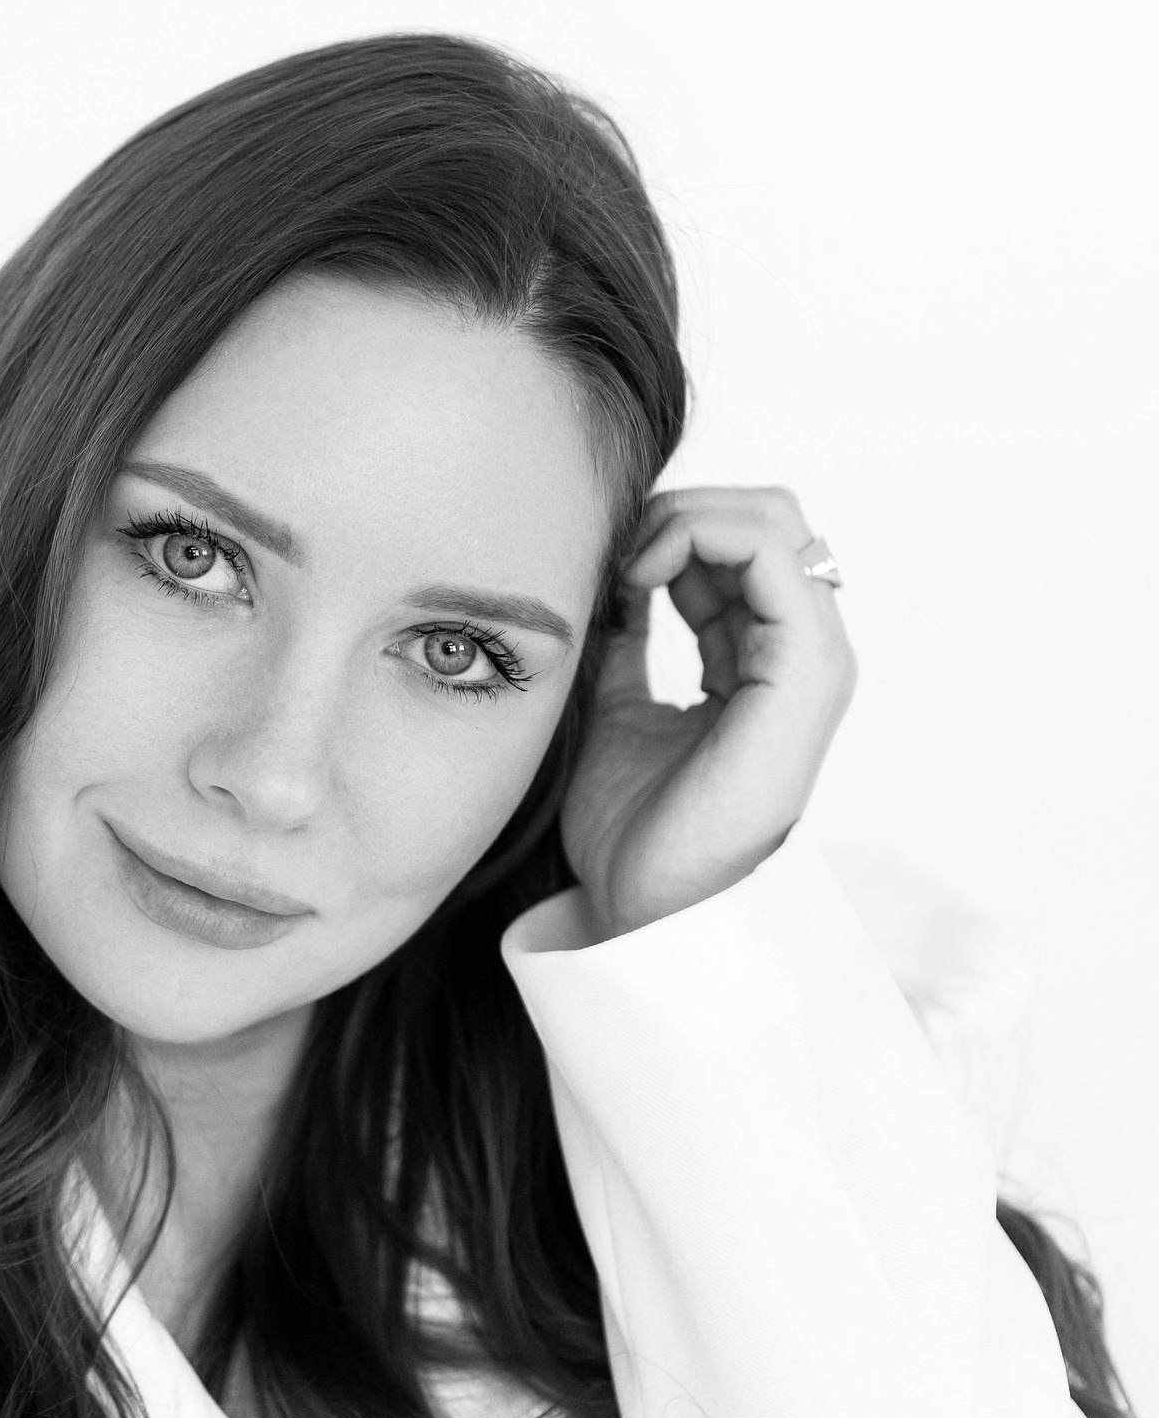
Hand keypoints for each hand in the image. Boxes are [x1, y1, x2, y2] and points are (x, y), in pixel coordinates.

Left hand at [560, 486, 856, 938]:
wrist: (641, 905)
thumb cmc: (631, 829)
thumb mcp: (616, 703)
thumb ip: (628, 634)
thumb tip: (612, 570)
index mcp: (764, 662)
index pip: (742, 546)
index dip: (670, 530)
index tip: (605, 567)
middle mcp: (800, 655)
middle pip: (768, 517)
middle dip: (684, 511)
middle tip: (616, 557)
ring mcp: (813, 661)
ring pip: (773, 519)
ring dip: (686, 517)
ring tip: (625, 568)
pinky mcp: (808, 671)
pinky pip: (773, 552)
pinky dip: (700, 534)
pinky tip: (640, 576)